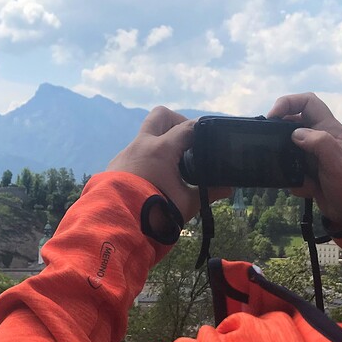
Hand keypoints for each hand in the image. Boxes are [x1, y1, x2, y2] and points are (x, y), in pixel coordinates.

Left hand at [107, 107, 204, 221]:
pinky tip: (153, 176)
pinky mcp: (115, 166)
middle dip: (175, 122)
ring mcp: (126, 154)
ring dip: (159, 142)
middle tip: (186, 141)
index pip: (187, 127)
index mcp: (162, 149)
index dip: (202, 129)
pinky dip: (147, 158)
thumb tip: (227, 188)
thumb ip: (207, 193)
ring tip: (172, 164)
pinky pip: (134, 153)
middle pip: (160, 115)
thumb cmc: (156, 212)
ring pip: (145, 136)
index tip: (211, 137)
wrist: (118, 226)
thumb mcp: (186, 203)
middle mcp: (142, 145)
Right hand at [267, 93, 341, 229]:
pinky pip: (290, 171)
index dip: (288, 103)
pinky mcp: (307, 173)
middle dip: (279, 136)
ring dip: (285, 162)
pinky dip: (292, 181)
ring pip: (287, 149)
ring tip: (292, 174)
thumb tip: (296, 134)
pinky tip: (306, 189)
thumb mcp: (339, 163)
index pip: (307, 102)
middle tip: (271, 148)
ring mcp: (311, 156)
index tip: (273, 117)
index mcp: (328, 129)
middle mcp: (318, 139)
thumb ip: (320, 144)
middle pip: (291, 124)